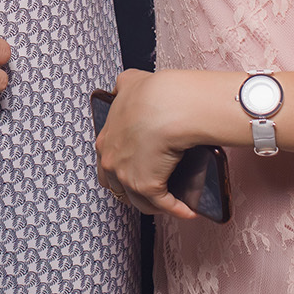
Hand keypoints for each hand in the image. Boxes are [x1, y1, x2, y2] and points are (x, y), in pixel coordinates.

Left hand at [93, 69, 200, 219]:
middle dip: (132, 190)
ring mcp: (126, 177)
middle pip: (117, 187)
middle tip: (151, 188)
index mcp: (105, 140)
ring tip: (170, 202)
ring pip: (139, 200)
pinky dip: (177, 210)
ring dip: (155, 203)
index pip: (107, 163)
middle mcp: (110, 162)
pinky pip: (163, 205)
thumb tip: (122, 88)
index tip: (137, 168)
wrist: (167, 105)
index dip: (121, 168)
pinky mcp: (146, 187)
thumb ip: (123, 87)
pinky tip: (188, 211)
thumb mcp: (129, 83)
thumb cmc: (152, 93)